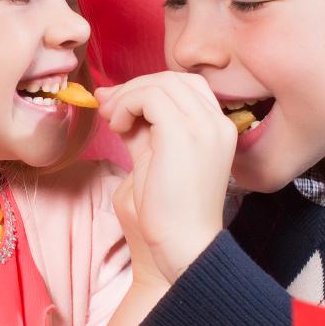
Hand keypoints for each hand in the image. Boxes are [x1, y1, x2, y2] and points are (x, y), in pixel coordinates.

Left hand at [96, 73, 234, 280]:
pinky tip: (117, 128)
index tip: (117, 106)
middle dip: (134, 88)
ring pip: (159, 83)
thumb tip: (108, 97)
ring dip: (127, 97)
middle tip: (107, 109)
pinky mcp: (182, 133)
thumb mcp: (151, 157)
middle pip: (173, 79)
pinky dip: (127, 105)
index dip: (148, 89)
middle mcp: (217, 122)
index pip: (184, 86)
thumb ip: (137, 126)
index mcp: (217, 129)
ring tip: (112, 123)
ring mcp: (204, 126)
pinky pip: (150, 96)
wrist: (182, 246)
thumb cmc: (166, 212)